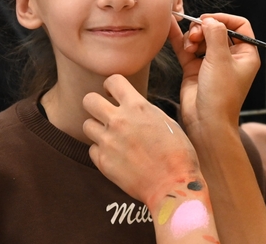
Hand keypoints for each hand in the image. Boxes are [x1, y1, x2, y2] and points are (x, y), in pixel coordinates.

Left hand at [82, 75, 200, 208]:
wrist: (173, 185)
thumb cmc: (178, 153)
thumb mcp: (166, 121)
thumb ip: (144, 111)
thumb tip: (133, 107)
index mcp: (138, 107)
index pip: (112, 80)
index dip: (111, 86)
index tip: (113, 93)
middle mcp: (119, 121)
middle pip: (89, 100)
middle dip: (96, 104)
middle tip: (105, 113)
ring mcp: (108, 142)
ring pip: (86, 125)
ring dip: (97, 128)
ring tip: (111, 136)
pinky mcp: (103, 162)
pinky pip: (92, 149)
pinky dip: (101, 150)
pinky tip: (115, 155)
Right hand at [168, 14, 259, 136]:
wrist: (206, 122)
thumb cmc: (221, 96)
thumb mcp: (221, 60)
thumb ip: (215, 35)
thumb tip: (209, 20)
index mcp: (245, 54)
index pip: (239, 26)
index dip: (224, 20)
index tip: (208, 20)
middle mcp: (230, 57)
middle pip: (216, 31)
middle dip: (203, 29)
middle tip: (195, 36)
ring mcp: (211, 63)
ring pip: (200, 38)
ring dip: (192, 38)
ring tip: (189, 47)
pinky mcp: (194, 70)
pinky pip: (187, 49)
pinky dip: (180, 40)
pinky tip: (171, 29)